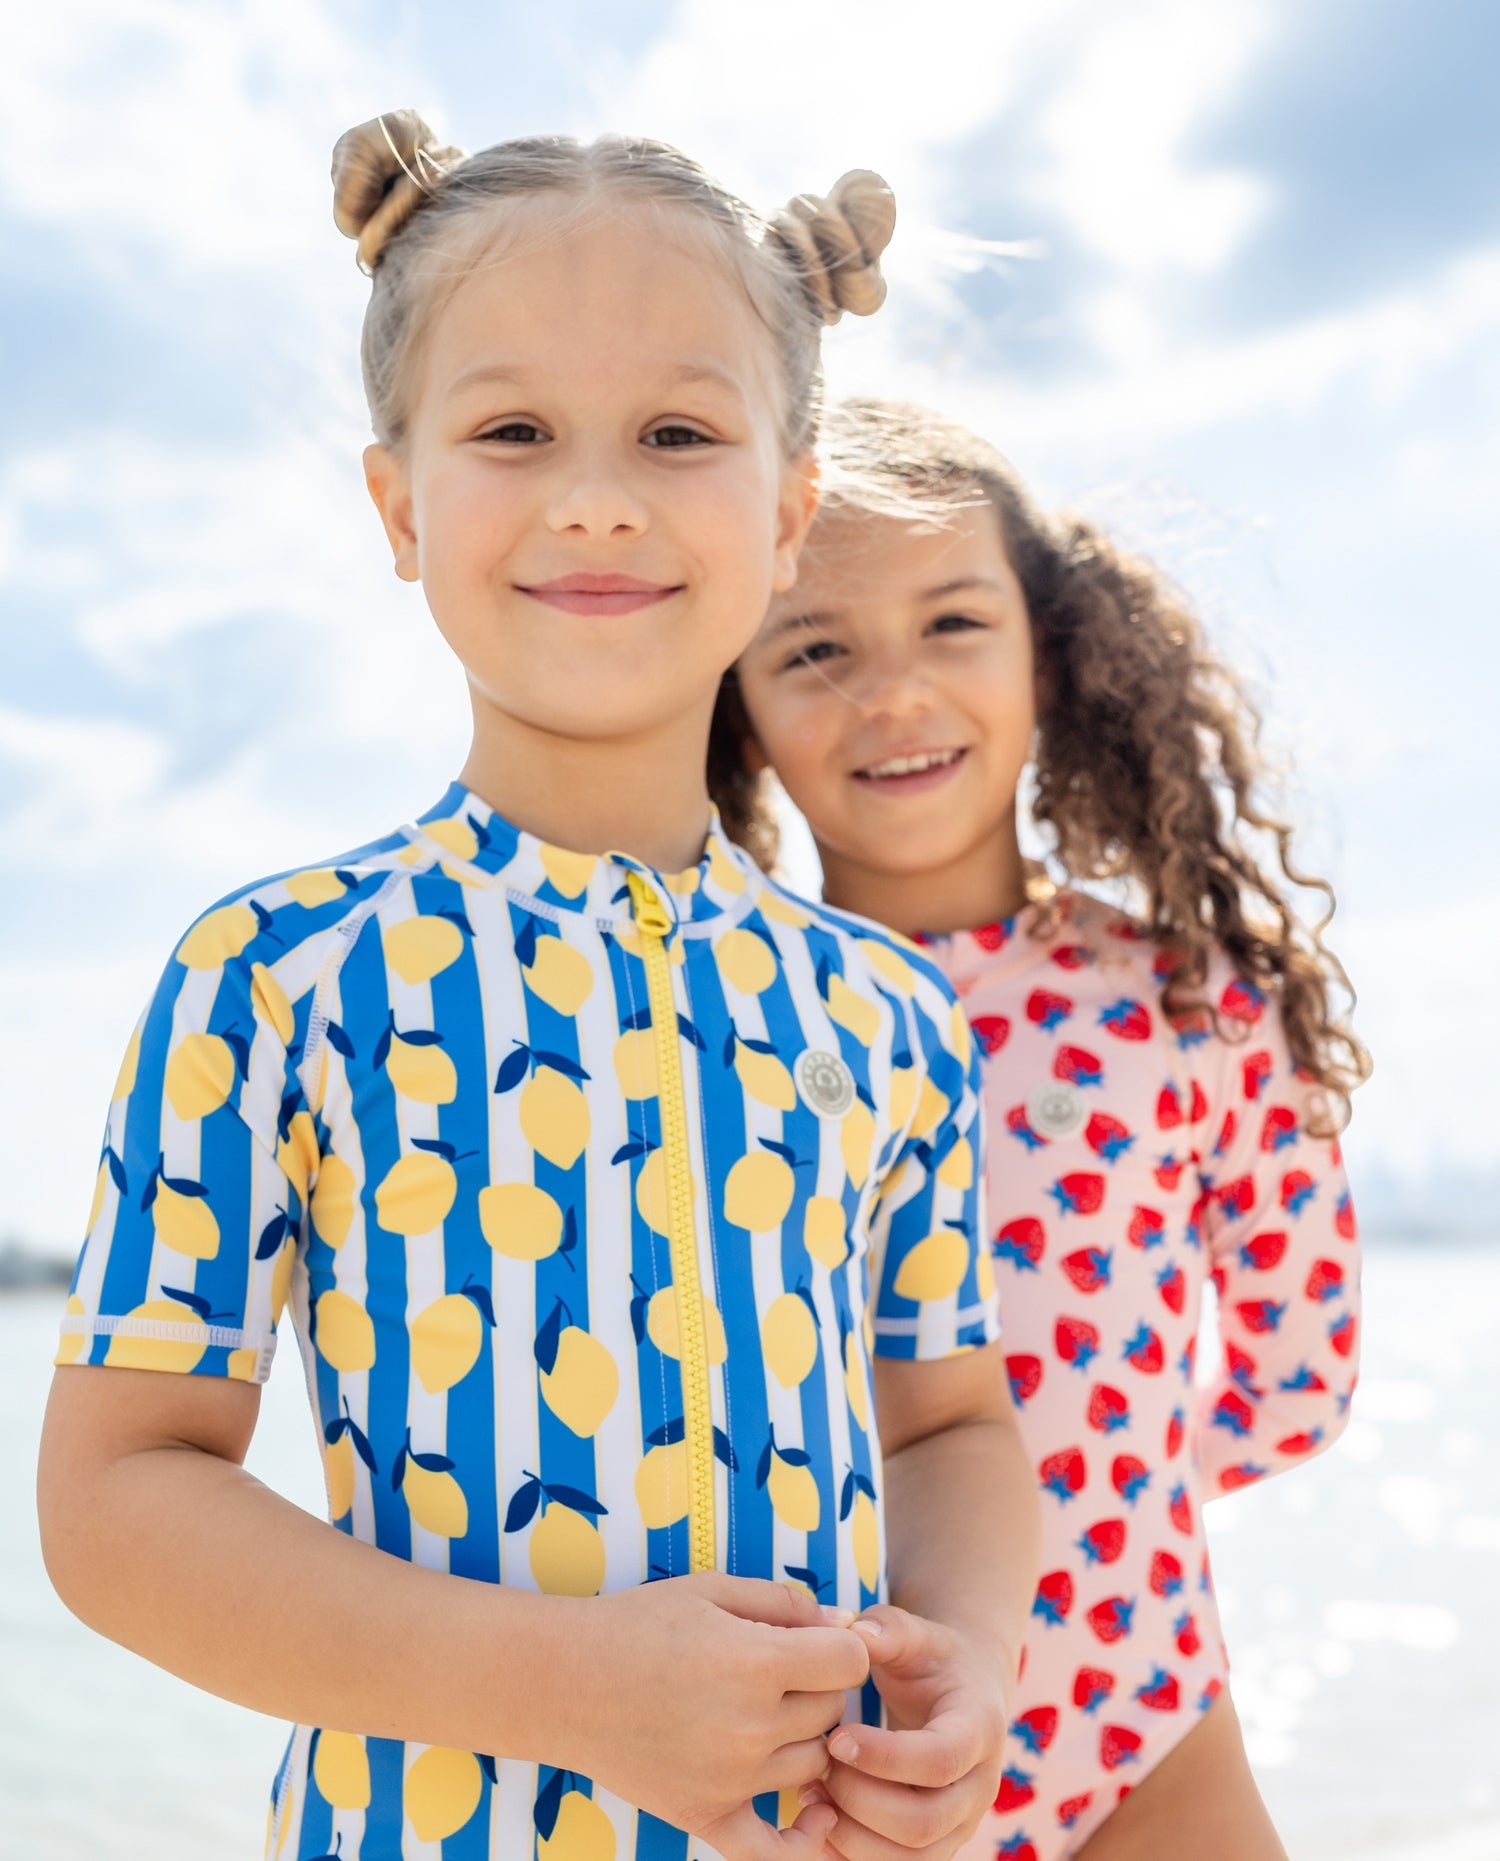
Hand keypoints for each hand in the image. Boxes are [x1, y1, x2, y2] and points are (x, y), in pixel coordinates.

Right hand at [569, 1573, 868, 1856]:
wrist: (563, 1680)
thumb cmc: (637, 1624)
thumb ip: (784, 1602)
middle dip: (817, 1686)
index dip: (841, 1645)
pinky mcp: (705, 1815)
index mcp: (755, 1662)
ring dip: (801, 1739)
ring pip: (812, 1764)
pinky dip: (803, 1840)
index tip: (817, 1640)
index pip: (849, 1662)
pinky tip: (813, 1815)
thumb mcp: (712, 1590)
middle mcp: (750, 1727)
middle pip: (832, 1712)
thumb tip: (845, 1625)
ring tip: (761, 1713)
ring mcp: (730, 1779)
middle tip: (775, 1671)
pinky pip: (774, 1850)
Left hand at [806, 1606, 1008, 1858]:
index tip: (837, 1737)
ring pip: (910, 1859)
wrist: (962, 1692)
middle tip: (819, 1764)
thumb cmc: (931, 1659)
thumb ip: (889, 1628)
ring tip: (811, 1793)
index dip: (885, 1757)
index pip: (939, 1761)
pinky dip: (850, 1854)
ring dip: (852, 1835)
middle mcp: (978, 1787)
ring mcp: (959, 1822)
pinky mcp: (935, 1843)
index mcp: (978, 1728)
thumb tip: (856, 1633)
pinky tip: (818, 1819)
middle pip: (923, 1822)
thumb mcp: (917, 1633)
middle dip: (860, 1799)